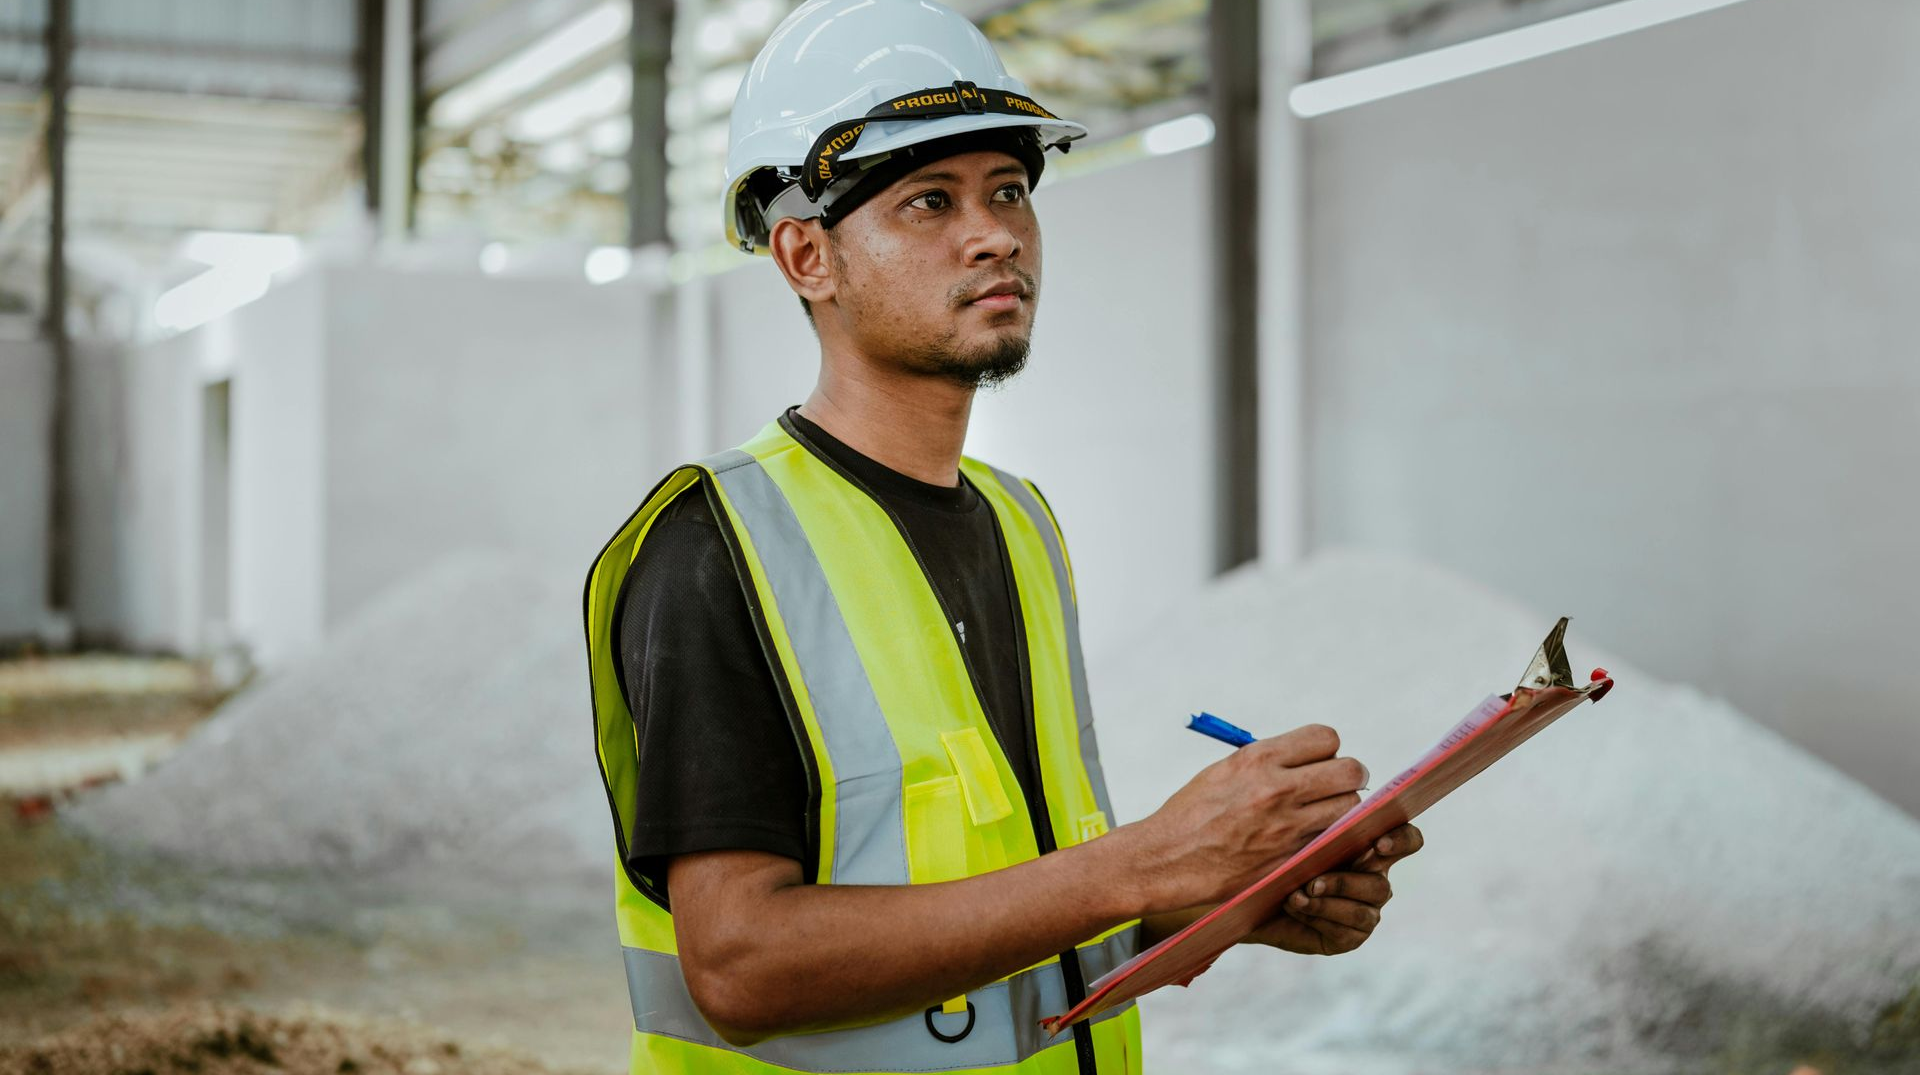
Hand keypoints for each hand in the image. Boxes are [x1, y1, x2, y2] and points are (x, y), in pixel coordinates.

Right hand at [1124, 724, 1369, 912]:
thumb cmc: (1192, 813)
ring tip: (1323, 814)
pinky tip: (1311, 838)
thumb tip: (1306, 757)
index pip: (1326, 738)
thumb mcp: (1226, 770)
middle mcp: (1277, 789)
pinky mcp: (1289, 858)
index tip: (1320, 761)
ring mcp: (1286, 827)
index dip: (1327, 750)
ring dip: (1342, 809)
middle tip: (1336, 787)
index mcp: (1258, 758)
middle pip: (1350, 771)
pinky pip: (1331, 840)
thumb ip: (1268, 761)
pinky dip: (1328, 838)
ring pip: (1349, 808)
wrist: (1169, 858)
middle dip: (1348, 777)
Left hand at [1245, 823, 1423, 955]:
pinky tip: (1295, 906)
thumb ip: (1322, 829)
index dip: (1402, 841)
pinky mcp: (1349, 937)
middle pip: (1382, 885)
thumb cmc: (1279, 856)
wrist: (1254, 894)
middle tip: (1313, 881)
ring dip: (1326, 902)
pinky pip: (1345, 930)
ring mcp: (1365, 912)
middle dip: (1344, 883)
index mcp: (1370, 849)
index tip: (1379, 844)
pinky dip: (1317, 916)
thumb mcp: (1299, 837)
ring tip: (1296, 896)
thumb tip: (1326, 818)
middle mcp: (1373, 881)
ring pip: (1362, 911)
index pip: (1407, 840)